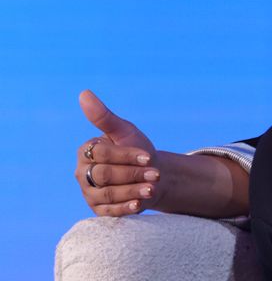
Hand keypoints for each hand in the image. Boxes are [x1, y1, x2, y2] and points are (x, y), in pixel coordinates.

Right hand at [75, 90, 160, 216]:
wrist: (151, 172)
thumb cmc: (136, 149)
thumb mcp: (125, 131)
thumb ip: (104, 117)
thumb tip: (84, 94)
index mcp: (86, 152)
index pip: (103, 154)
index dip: (126, 155)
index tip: (148, 156)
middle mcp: (83, 174)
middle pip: (104, 176)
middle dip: (132, 174)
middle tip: (155, 174)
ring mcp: (90, 193)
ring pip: (108, 194)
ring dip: (132, 191)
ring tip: (153, 188)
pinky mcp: (99, 209)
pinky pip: (110, 211)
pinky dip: (125, 208)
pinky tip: (140, 204)